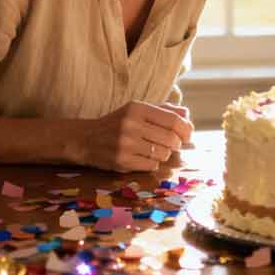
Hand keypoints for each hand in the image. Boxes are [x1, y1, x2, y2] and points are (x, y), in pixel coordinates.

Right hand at [75, 101, 193, 171]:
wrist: (85, 139)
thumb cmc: (116, 123)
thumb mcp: (136, 110)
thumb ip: (162, 110)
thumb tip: (186, 115)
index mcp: (137, 108)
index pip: (173, 120)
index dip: (186, 129)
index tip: (188, 135)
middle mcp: (132, 124)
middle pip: (171, 139)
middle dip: (176, 144)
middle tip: (172, 145)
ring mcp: (126, 144)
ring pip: (163, 154)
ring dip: (164, 154)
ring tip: (154, 150)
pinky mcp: (122, 161)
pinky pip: (151, 165)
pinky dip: (152, 163)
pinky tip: (143, 158)